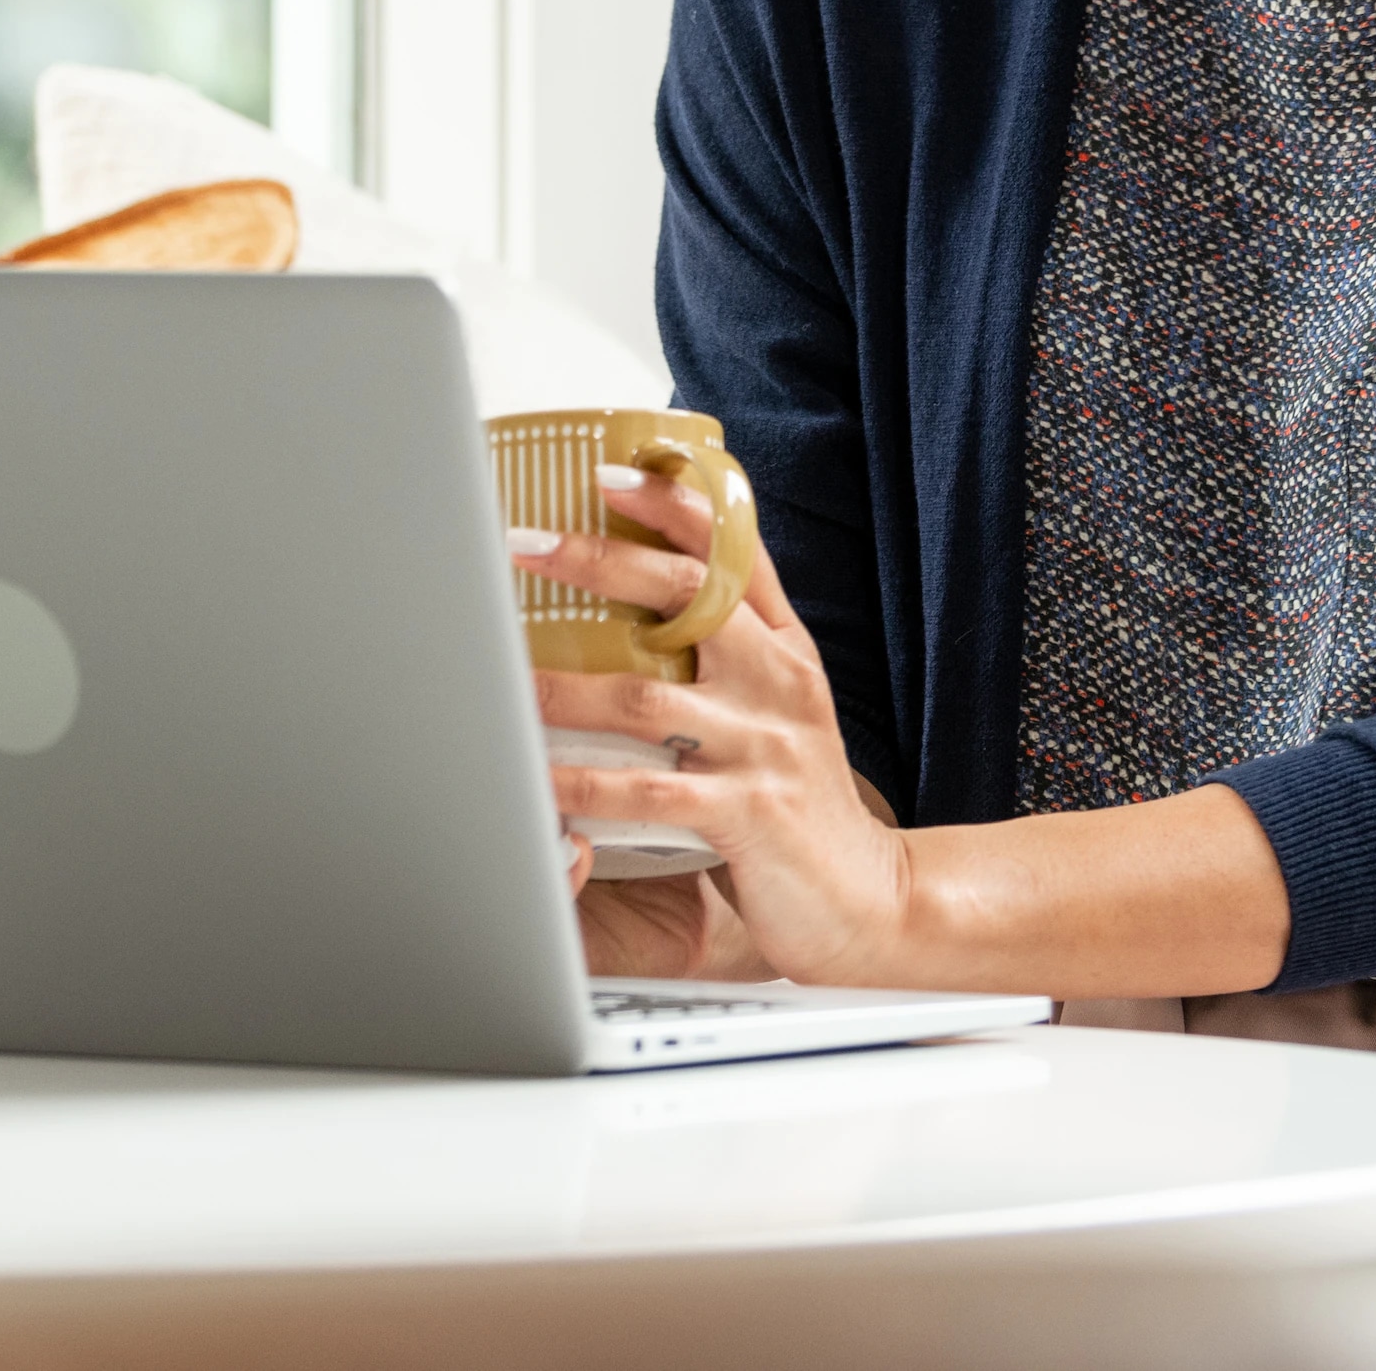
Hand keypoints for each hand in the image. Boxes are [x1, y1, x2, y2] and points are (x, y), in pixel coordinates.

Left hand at [520, 466, 924, 987]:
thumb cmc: (804, 800)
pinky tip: (536, 777)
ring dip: (562, 683)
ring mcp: (762, 745)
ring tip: (501, 669)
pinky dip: (582, 783)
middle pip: (684, 596)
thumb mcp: (786, 703)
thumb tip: (656, 583)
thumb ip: (736, 644)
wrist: (874, 901)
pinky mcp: (746, 812)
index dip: (669, 503)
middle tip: (527, 545)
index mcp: (785, 648)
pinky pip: (644, 791)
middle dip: (599, 563)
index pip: (732, 549)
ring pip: (644, 696)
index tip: (602, 474)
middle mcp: (777, 681)